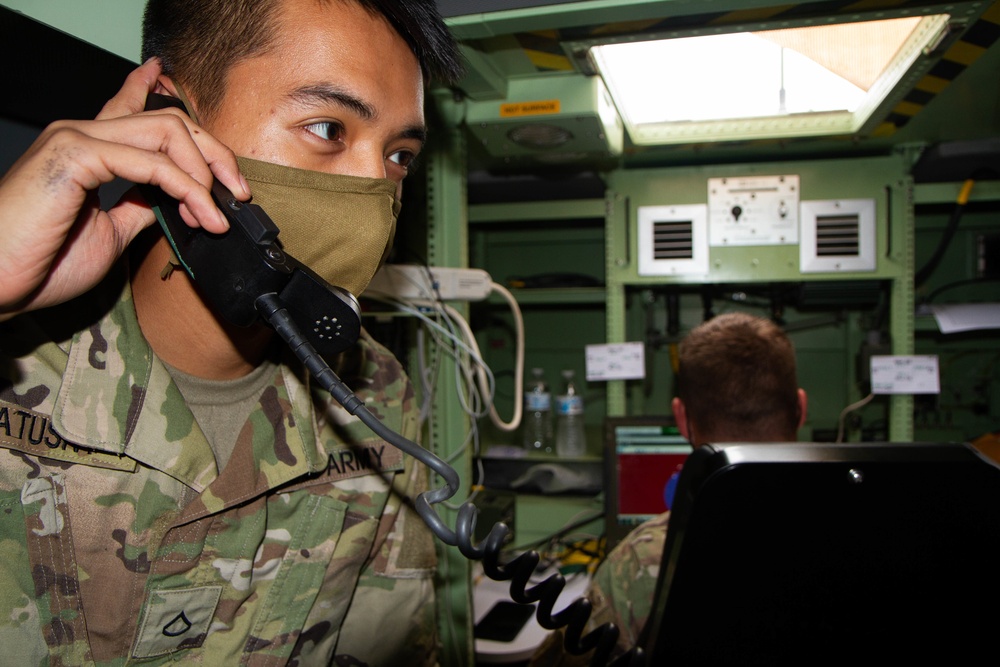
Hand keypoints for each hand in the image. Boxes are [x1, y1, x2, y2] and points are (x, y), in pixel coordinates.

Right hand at [0, 58, 249, 320]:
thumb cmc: (42, 263)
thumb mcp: (110, 232)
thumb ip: (139, 207)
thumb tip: (174, 201)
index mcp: (85, 148)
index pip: (130, 108)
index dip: (154, 92)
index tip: (174, 86)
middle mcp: (80, 134)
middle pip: (168, 120)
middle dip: (214, 154)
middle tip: (238, 191)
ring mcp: (76, 139)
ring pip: (167, 132)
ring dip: (205, 174)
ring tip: (218, 212)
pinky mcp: (74, 155)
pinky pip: (151, 162)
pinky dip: (186, 188)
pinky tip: (200, 214)